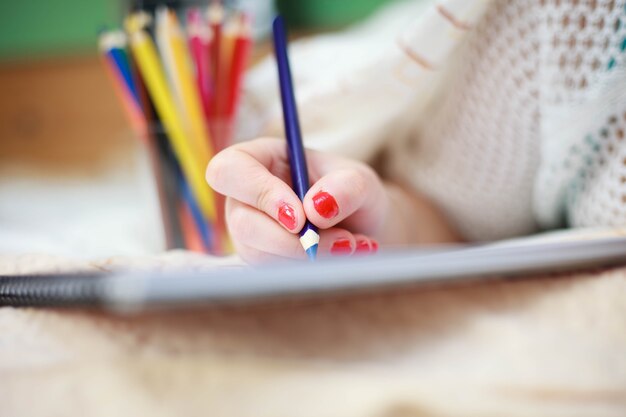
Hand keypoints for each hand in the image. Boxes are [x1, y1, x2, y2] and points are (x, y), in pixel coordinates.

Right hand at [206, 138, 386, 262]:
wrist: (362, 228)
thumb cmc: (352, 193)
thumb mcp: (361, 181)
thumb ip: (347, 186)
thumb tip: (318, 208)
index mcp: (258, 159)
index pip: (230, 170)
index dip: (260, 193)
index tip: (299, 217)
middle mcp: (245, 197)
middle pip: (241, 222)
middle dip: (290, 240)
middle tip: (339, 241)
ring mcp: (249, 231)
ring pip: (257, 254)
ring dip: (307, 256)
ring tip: (350, 245)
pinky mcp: (260, 260)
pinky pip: (273, 273)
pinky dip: (310, 270)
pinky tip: (342, 256)